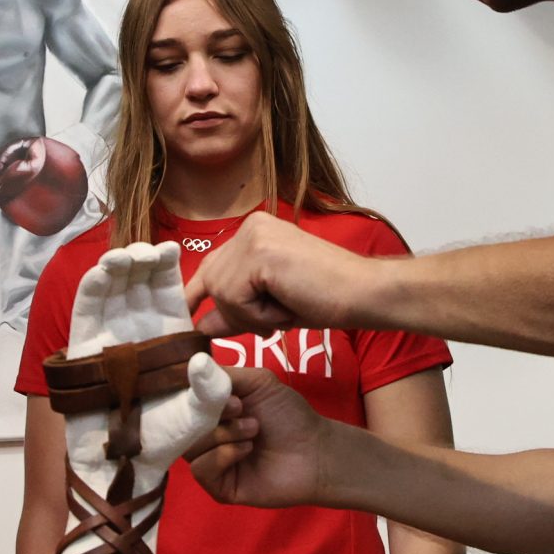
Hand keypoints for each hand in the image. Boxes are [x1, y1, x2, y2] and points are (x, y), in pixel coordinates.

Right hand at [60, 243, 231, 473]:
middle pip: (139, 280)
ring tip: (127, 257)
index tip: (172, 250)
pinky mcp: (84, 345)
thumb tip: (203, 360)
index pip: (168, 289)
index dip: (167, 266)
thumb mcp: (201, 413)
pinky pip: (87, 309)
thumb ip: (211, 390)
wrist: (129, 462)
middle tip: (150, 252)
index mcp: (170, 332)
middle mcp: (139, 326)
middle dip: (143, 260)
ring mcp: (110, 332)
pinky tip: (102, 272)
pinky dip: (92, 287)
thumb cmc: (167, 436)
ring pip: (112, 287)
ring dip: (117, 266)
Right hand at [183, 366, 333, 509]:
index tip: (211, 387)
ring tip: (253, 430)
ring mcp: (212, 461)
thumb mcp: (258, 382)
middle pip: (180, 424)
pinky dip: (222, 455)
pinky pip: (200, 469)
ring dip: (223, 434)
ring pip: (190, 447)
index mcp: (212, 411)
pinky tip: (247, 450)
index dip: (190, 393)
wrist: (315, 451)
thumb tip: (193, 363)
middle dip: (209, 413)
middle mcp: (207, 435)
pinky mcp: (219, 486)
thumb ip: (223, 375)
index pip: (181, 402)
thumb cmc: (289, 416)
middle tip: (240, 407)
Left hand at [184, 211, 375, 336]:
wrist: (363, 293)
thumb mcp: (270, 308)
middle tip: (275, 319)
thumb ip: (235, 313)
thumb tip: (201, 326)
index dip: (199, 295)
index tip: (190, 318)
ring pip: (222, 293)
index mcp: (254, 233)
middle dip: (237, 313)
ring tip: (287, 309)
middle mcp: (249, 227)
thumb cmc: (326, 298)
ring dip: (251, 317)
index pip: (213, 267)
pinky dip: (258, 316)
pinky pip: (236, 299)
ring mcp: (253, 237)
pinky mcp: (259, 253)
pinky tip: (287, 306)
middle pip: (212, 282)